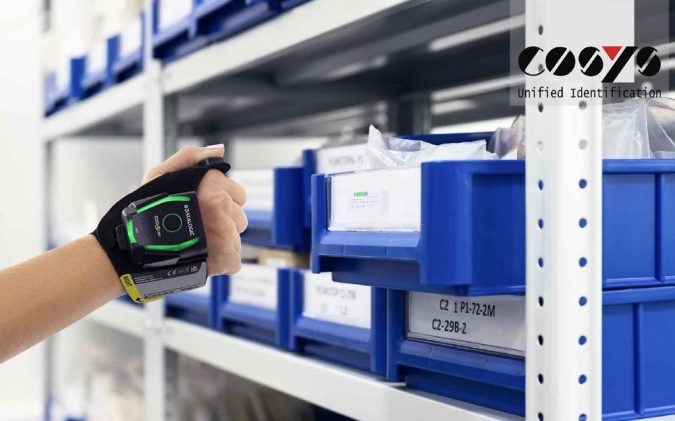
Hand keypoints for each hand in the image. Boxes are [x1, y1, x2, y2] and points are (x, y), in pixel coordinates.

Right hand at [142, 145, 246, 274]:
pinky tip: (202, 255)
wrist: (129, 250)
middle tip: (197, 225)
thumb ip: (190, 157)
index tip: (201, 207)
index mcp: (210, 186)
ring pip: (236, 235)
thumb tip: (219, 150)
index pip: (237, 193)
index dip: (220, 200)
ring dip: (221, 239)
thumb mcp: (160, 175)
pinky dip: (221, 258)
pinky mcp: (224, 258)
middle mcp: (220, 207)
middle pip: (239, 214)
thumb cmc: (143, 212)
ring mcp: (224, 233)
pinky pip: (234, 257)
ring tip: (197, 241)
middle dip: (223, 219)